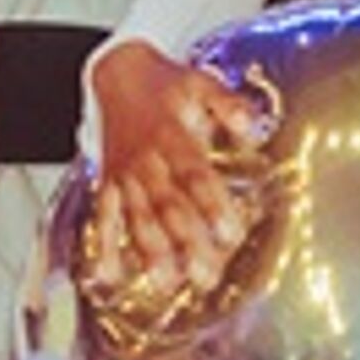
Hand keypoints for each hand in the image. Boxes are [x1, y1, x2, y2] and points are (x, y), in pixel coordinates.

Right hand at [87, 43, 268, 302]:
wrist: (116, 74)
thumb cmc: (165, 85)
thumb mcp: (202, 83)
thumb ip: (229, 106)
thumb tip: (255, 129)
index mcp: (171, 137)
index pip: (194, 176)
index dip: (212, 206)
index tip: (231, 234)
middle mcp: (146, 161)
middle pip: (167, 206)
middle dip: (186, 243)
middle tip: (206, 275)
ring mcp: (124, 175)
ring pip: (137, 218)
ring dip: (150, 253)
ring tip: (166, 284)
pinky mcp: (109, 184)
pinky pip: (104, 218)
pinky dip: (105, 247)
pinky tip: (109, 278)